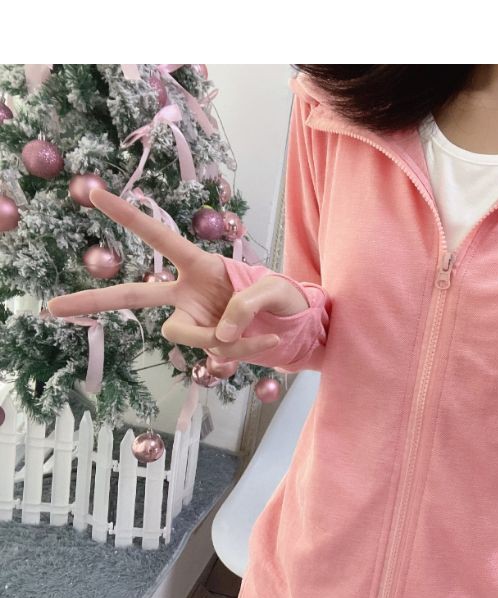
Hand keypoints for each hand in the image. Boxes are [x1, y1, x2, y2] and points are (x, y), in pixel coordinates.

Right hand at [46, 189, 306, 360]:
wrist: (291, 326)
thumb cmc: (281, 297)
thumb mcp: (275, 290)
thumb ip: (247, 305)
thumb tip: (218, 336)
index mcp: (199, 264)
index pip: (160, 239)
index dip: (129, 217)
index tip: (93, 193)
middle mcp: (186, 293)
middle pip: (132, 296)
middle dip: (93, 302)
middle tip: (53, 306)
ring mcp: (193, 319)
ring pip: (187, 334)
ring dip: (223, 338)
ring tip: (258, 332)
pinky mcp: (205, 342)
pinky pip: (213, 351)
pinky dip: (240, 350)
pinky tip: (264, 343)